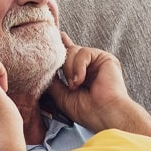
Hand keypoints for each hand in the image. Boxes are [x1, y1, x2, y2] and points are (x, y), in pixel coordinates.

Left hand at [48, 32, 150, 150]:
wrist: (105, 115)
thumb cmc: (87, 111)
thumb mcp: (62, 96)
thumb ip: (53, 82)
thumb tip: (45, 69)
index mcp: (82, 74)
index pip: (70, 56)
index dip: (63, 45)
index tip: (58, 35)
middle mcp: (90, 66)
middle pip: (68, 52)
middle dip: (63, 67)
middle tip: (70, 85)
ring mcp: (98, 61)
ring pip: (73, 51)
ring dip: (70, 70)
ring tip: (76, 85)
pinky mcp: (105, 58)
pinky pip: (84, 52)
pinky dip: (78, 67)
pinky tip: (81, 80)